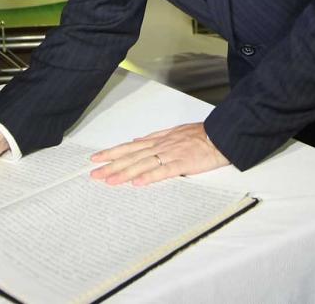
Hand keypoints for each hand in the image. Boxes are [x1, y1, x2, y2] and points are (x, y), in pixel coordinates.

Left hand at [89, 122, 229, 186]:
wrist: (220, 135)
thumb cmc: (199, 135)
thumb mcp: (173, 132)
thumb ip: (154, 137)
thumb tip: (137, 141)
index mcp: (158, 140)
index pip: (129, 148)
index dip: (112, 152)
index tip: (96, 158)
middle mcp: (160, 146)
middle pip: (131, 157)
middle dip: (111, 165)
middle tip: (94, 174)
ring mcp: (170, 154)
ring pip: (143, 164)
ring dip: (125, 173)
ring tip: (109, 180)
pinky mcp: (182, 163)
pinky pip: (163, 171)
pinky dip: (149, 176)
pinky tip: (137, 183)